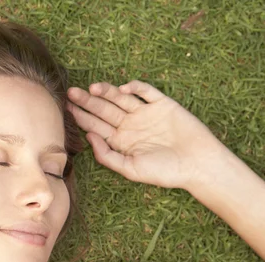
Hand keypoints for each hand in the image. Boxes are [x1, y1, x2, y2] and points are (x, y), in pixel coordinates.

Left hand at [66, 80, 229, 189]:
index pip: (96, 126)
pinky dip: (136, 87)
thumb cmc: (165, 172)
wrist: (198, 165)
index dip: (81, 117)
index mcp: (120, 141)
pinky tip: (124, 89)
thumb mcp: (130, 169)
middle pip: (104, 109)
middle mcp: (130, 125)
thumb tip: (89, 137)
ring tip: (92, 88)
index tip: (66, 109)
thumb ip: (107, 156)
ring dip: (107, 92)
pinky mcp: (163, 104)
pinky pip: (146, 92)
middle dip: (87, 102)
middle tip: (71, 93)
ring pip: (121, 98)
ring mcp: (145, 113)